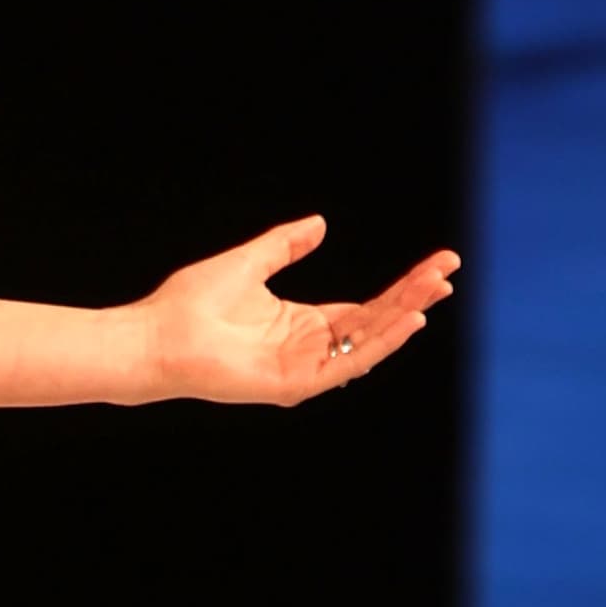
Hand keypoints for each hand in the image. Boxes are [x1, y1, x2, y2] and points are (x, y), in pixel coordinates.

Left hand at [125, 217, 456, 406]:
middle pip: (374, 323)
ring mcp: (302, 368)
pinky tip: (405, 320)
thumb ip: (285, 244)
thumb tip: (320, 222)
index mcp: (301, 323)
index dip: (403, 287)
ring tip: (435, 290)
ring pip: (367, 344)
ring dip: (403, 317)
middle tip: (449, 271)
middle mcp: (308, 347)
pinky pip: (346, 365)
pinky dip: (378, 343)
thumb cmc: (190, 303)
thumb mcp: (249, 262)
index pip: (366, 306)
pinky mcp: (293, 384)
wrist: (155, 334)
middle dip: (413, 297)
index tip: (440, 263)